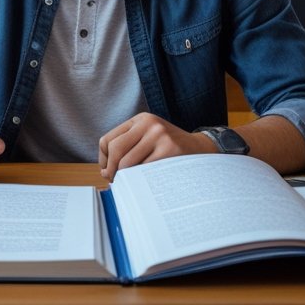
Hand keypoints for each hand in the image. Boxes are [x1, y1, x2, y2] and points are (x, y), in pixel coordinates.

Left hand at [97, 112, 213, 179]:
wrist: (201, 149)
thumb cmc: (170, 148)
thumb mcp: (149, 139)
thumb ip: (128, 148)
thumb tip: (105, 172)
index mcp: (140, 120)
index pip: (108, 139)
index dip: (103, 159)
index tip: (106, 172)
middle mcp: (148, 123)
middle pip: (115, 149)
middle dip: (111, 170)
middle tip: (115, 182)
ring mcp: (159, 135)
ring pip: (128, 162)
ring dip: (125, 178)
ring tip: (129, 184)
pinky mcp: (169, 149)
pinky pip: (144, 169)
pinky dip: (139, 180)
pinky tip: (143, 184)